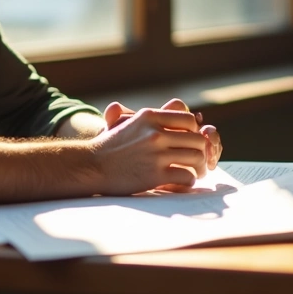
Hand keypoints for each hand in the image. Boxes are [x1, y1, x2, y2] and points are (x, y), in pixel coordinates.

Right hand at [90, 107, 208, 194]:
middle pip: (196, 139)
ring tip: (197, 172)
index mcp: (149, 116)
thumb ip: (152, 119)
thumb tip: (180, 111)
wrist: (90, 166)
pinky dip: (189, 181)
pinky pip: (186, 176)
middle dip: (201, 151)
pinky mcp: (155, 175)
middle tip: (200, 161)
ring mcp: (156, 154)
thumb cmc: (110, 146)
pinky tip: (183, 182)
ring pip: (196, 157)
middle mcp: (155, 132)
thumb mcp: (128, 122)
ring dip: (200, 167)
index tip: (191, 142)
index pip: (188, 119)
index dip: (194, 132)